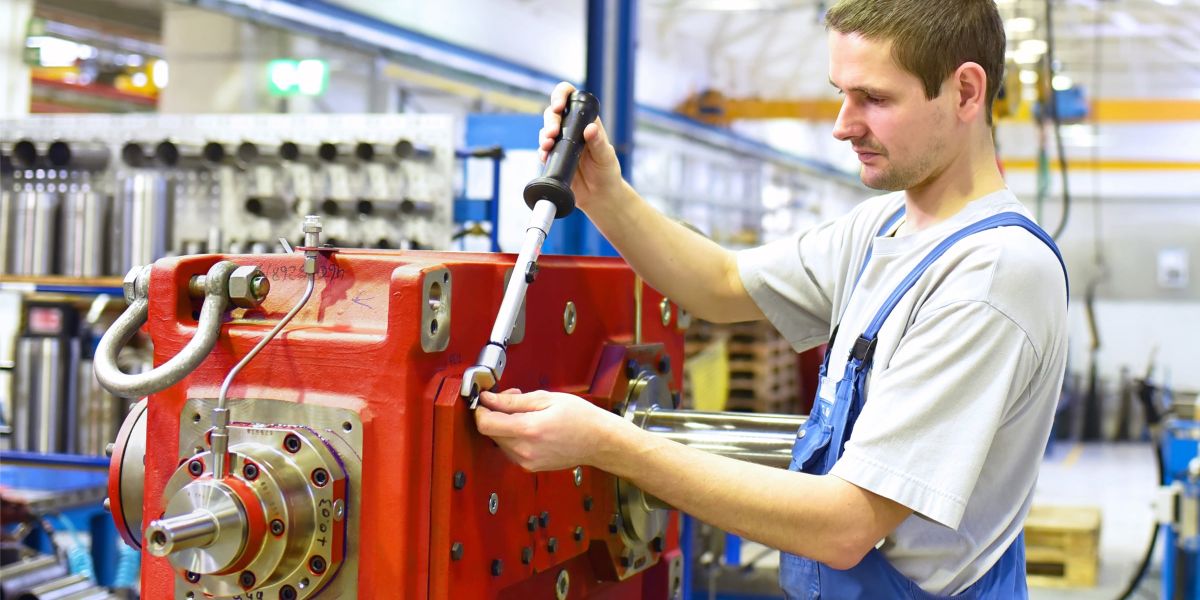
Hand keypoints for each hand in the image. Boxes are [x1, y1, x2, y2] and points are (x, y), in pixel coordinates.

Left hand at [474, 388, 630, 471]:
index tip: (485, 399)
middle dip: (495, 413)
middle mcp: (524, 450)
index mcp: (528, 430)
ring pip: (499, 440)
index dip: (480, 409)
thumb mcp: (546, 399)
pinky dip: (513, 436)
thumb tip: (489, 399)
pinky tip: (530, 426)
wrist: (599, 441)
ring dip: (504, 424)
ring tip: (526, 412)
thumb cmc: (580, 418)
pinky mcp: (529, 467)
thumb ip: (513, 400)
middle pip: (490, 432)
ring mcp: (526, 462)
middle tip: (513, 397)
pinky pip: (510, 449)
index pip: (485, 424)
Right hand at [539, 82, 625, 212]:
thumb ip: (598, 142)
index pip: (571, 97)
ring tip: (547, 146)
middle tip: (552, 134)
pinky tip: (545, 158)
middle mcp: (572, 128)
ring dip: (543, 136)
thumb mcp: (606, 157)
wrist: (599, 196)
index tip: (558, 106)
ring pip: (546, 130)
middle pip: (554, 113)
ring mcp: (562, 142)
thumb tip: (590, 128)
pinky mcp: (554, 156)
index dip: (561, 95)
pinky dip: (542, 152)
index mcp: (587, 120)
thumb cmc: (607, 173)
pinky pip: (543, 150)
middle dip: (550, 121)